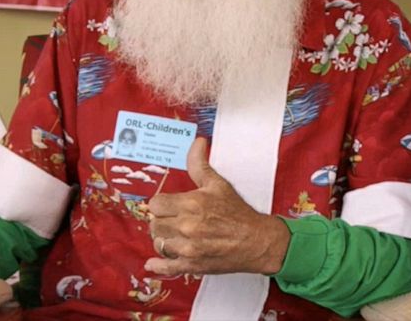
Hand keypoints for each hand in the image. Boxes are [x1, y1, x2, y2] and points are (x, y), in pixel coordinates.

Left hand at [145, 138, 289, 276]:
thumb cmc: (238, 213)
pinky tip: (155, 261)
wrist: (257, 240)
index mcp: (192, 204)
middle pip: (154, 224)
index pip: (155, 204)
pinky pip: (165, 267)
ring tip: (176, 236)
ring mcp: (188, 248)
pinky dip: (158, 265)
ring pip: (158, 243)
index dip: (162, 204)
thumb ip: (200, 164)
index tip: (169, 205)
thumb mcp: (219, 184)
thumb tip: (197, 143)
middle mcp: (187, 227)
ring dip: (165, 239)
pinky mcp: (192, 265)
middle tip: (175, 220)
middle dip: (163, 221)